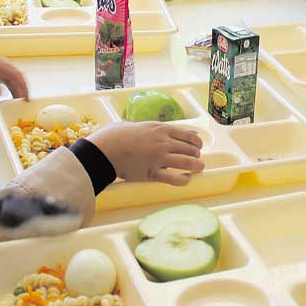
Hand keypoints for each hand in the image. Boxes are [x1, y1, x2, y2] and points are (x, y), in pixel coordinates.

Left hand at [0, 52, 27, 98]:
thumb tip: (1, 92)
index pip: (17, 75)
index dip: (23, 87)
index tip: (26, 98)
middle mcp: (1, 63)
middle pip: (17, 76)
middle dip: (22, 89)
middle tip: (24, 102)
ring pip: (12, 78)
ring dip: (17, 88)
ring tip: (18, 101)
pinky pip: (6, 79)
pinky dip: (10, 87)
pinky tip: (10, 95)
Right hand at [87, 122, 203, 185]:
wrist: (106, 148)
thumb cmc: (117, 135)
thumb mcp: (140, 125)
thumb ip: (156, 128)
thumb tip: (165, 130)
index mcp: (161, 129)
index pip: (188, 135)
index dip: (196, 142)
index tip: (198, 146)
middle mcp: (164, 143)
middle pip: (190, 149)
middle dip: (196, 155)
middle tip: (196, 159)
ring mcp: (160, 158)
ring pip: (187, 163)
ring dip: (196, 166)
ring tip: (198, 168)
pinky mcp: (153, 173)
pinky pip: (174, 178)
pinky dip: (184, 179)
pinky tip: (186, 179)